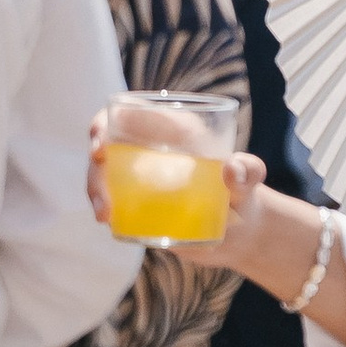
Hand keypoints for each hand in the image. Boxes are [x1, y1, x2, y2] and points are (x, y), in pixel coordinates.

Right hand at [84, 121, 269, 277]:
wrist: (241, 233)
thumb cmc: (245, 194)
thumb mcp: (249, 180)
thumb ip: (248, 172)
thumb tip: (231, 170)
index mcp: (172, 130)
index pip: (131, 113)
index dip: (107, 121)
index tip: (100, 141)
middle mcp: (151, 149)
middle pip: (109, 145)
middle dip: (96, 164)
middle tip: (100, 192)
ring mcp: (142, 178)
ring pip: (105, 174)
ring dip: (96, 190)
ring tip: (104, 215)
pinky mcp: (139, 205)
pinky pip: (112, 201)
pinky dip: (104, 208)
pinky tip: (109, 222)